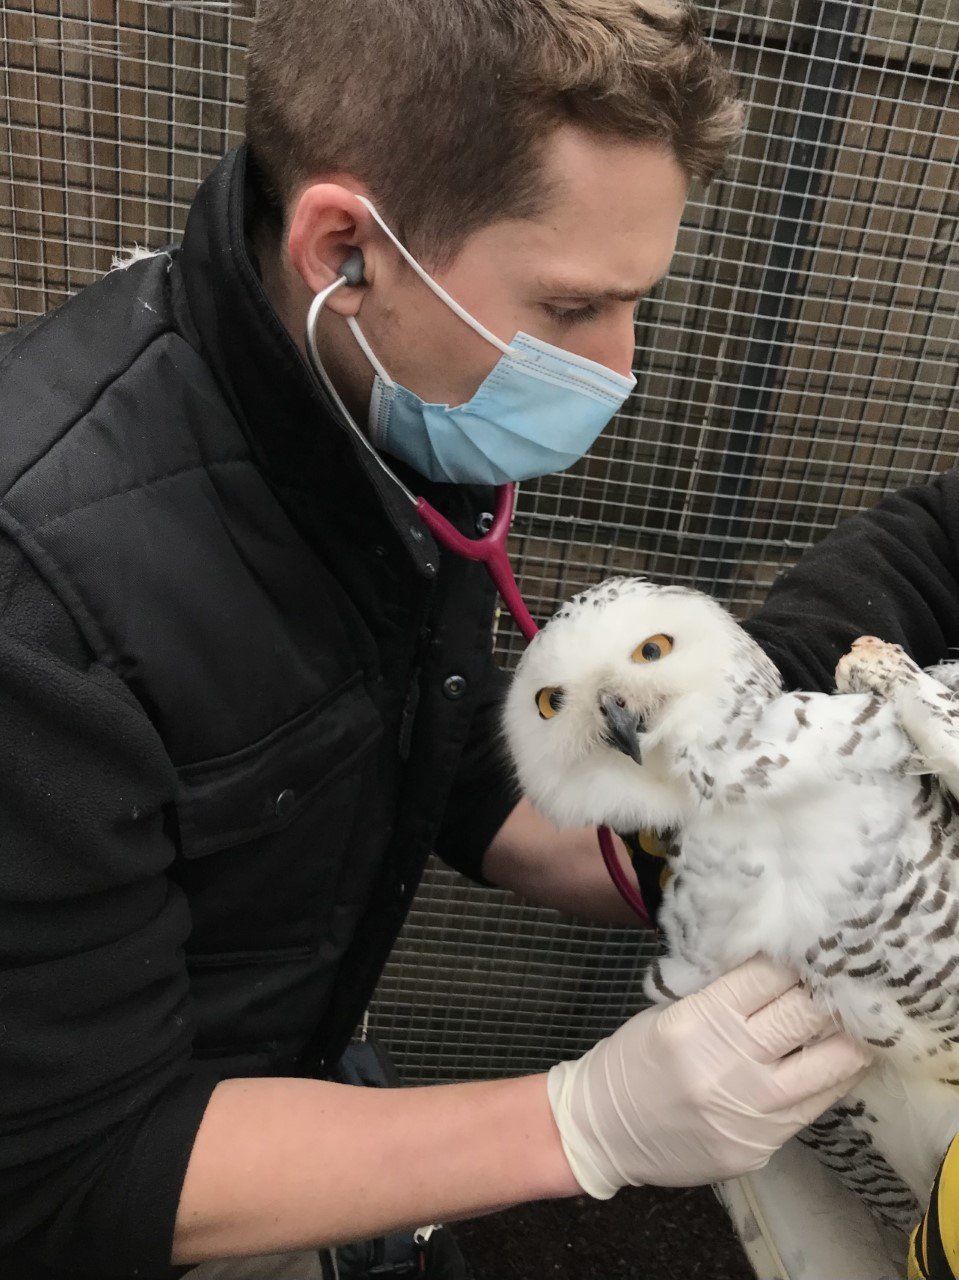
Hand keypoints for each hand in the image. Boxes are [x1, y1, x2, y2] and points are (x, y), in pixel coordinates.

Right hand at [547, 955, 871, 1197]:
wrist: (604, 1132)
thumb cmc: (634, 1061)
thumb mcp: (670, 1012)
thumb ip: (723, 996)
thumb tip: (780, 969)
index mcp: (699, 1021)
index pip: (768, 977)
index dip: (799, 958)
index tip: (818, 945)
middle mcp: (728, 1066)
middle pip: (804, 1017)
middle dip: (833, 992)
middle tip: (852, 975)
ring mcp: (749, 1113)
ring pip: (827, 1069)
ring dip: (850, 1039)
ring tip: (864, 1018)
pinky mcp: (760, 1148)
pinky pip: (812, 1108)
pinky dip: (830, 1080)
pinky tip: (840, 1062)